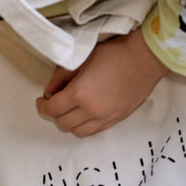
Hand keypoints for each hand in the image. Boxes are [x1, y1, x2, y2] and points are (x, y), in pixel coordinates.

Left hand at [36, 30, 167, 135]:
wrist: (144, 58)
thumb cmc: (113, 53)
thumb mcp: (81, 59)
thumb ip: (60, 76)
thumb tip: (49, 91)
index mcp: (79, 94)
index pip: (52, 109)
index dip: (43, 106)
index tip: (42, 100)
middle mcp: (91, 110)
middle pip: (63, 123)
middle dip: (54, 114)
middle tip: (54, 104)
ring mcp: (105, 117)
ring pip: (77, 131)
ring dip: (68, 122)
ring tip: (68, 111)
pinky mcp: (116, 119)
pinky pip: (93, 131)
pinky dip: (83, 126)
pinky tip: (83, 115)